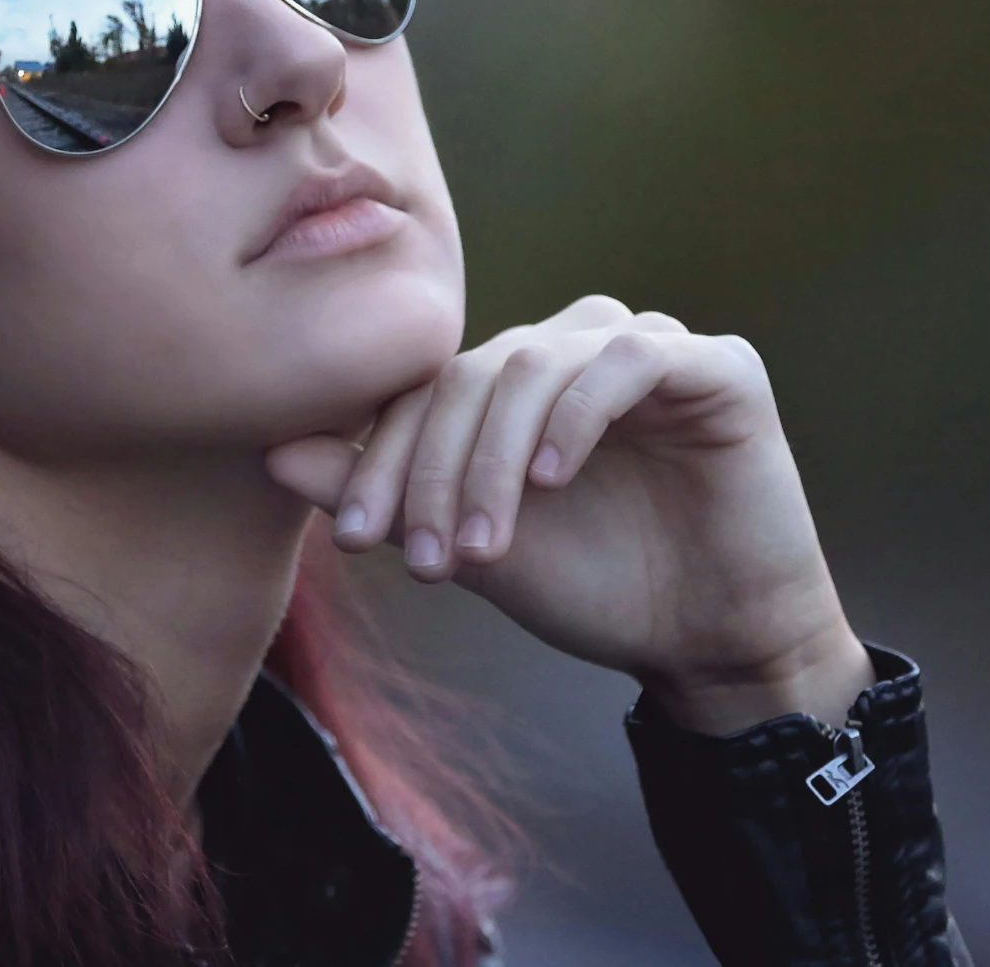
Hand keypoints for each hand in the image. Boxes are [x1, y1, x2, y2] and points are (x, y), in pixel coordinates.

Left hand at [265, 296, 873, 733]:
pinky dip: (578, 414)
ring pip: (537, 361)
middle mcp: (577, 347)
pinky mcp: (717, 367)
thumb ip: (384, 494)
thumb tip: (273, 451)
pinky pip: (629, 360)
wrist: (710, 643)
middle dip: (434, 467)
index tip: (356, 540)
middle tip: (424, 555)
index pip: (428, 387)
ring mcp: (648, 348)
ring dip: (495, 455)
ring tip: (485, 544)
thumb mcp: (472, 546)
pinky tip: (553, 478)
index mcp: (519, 379)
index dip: (384, 455)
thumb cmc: (596, 587)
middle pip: (474, 373)